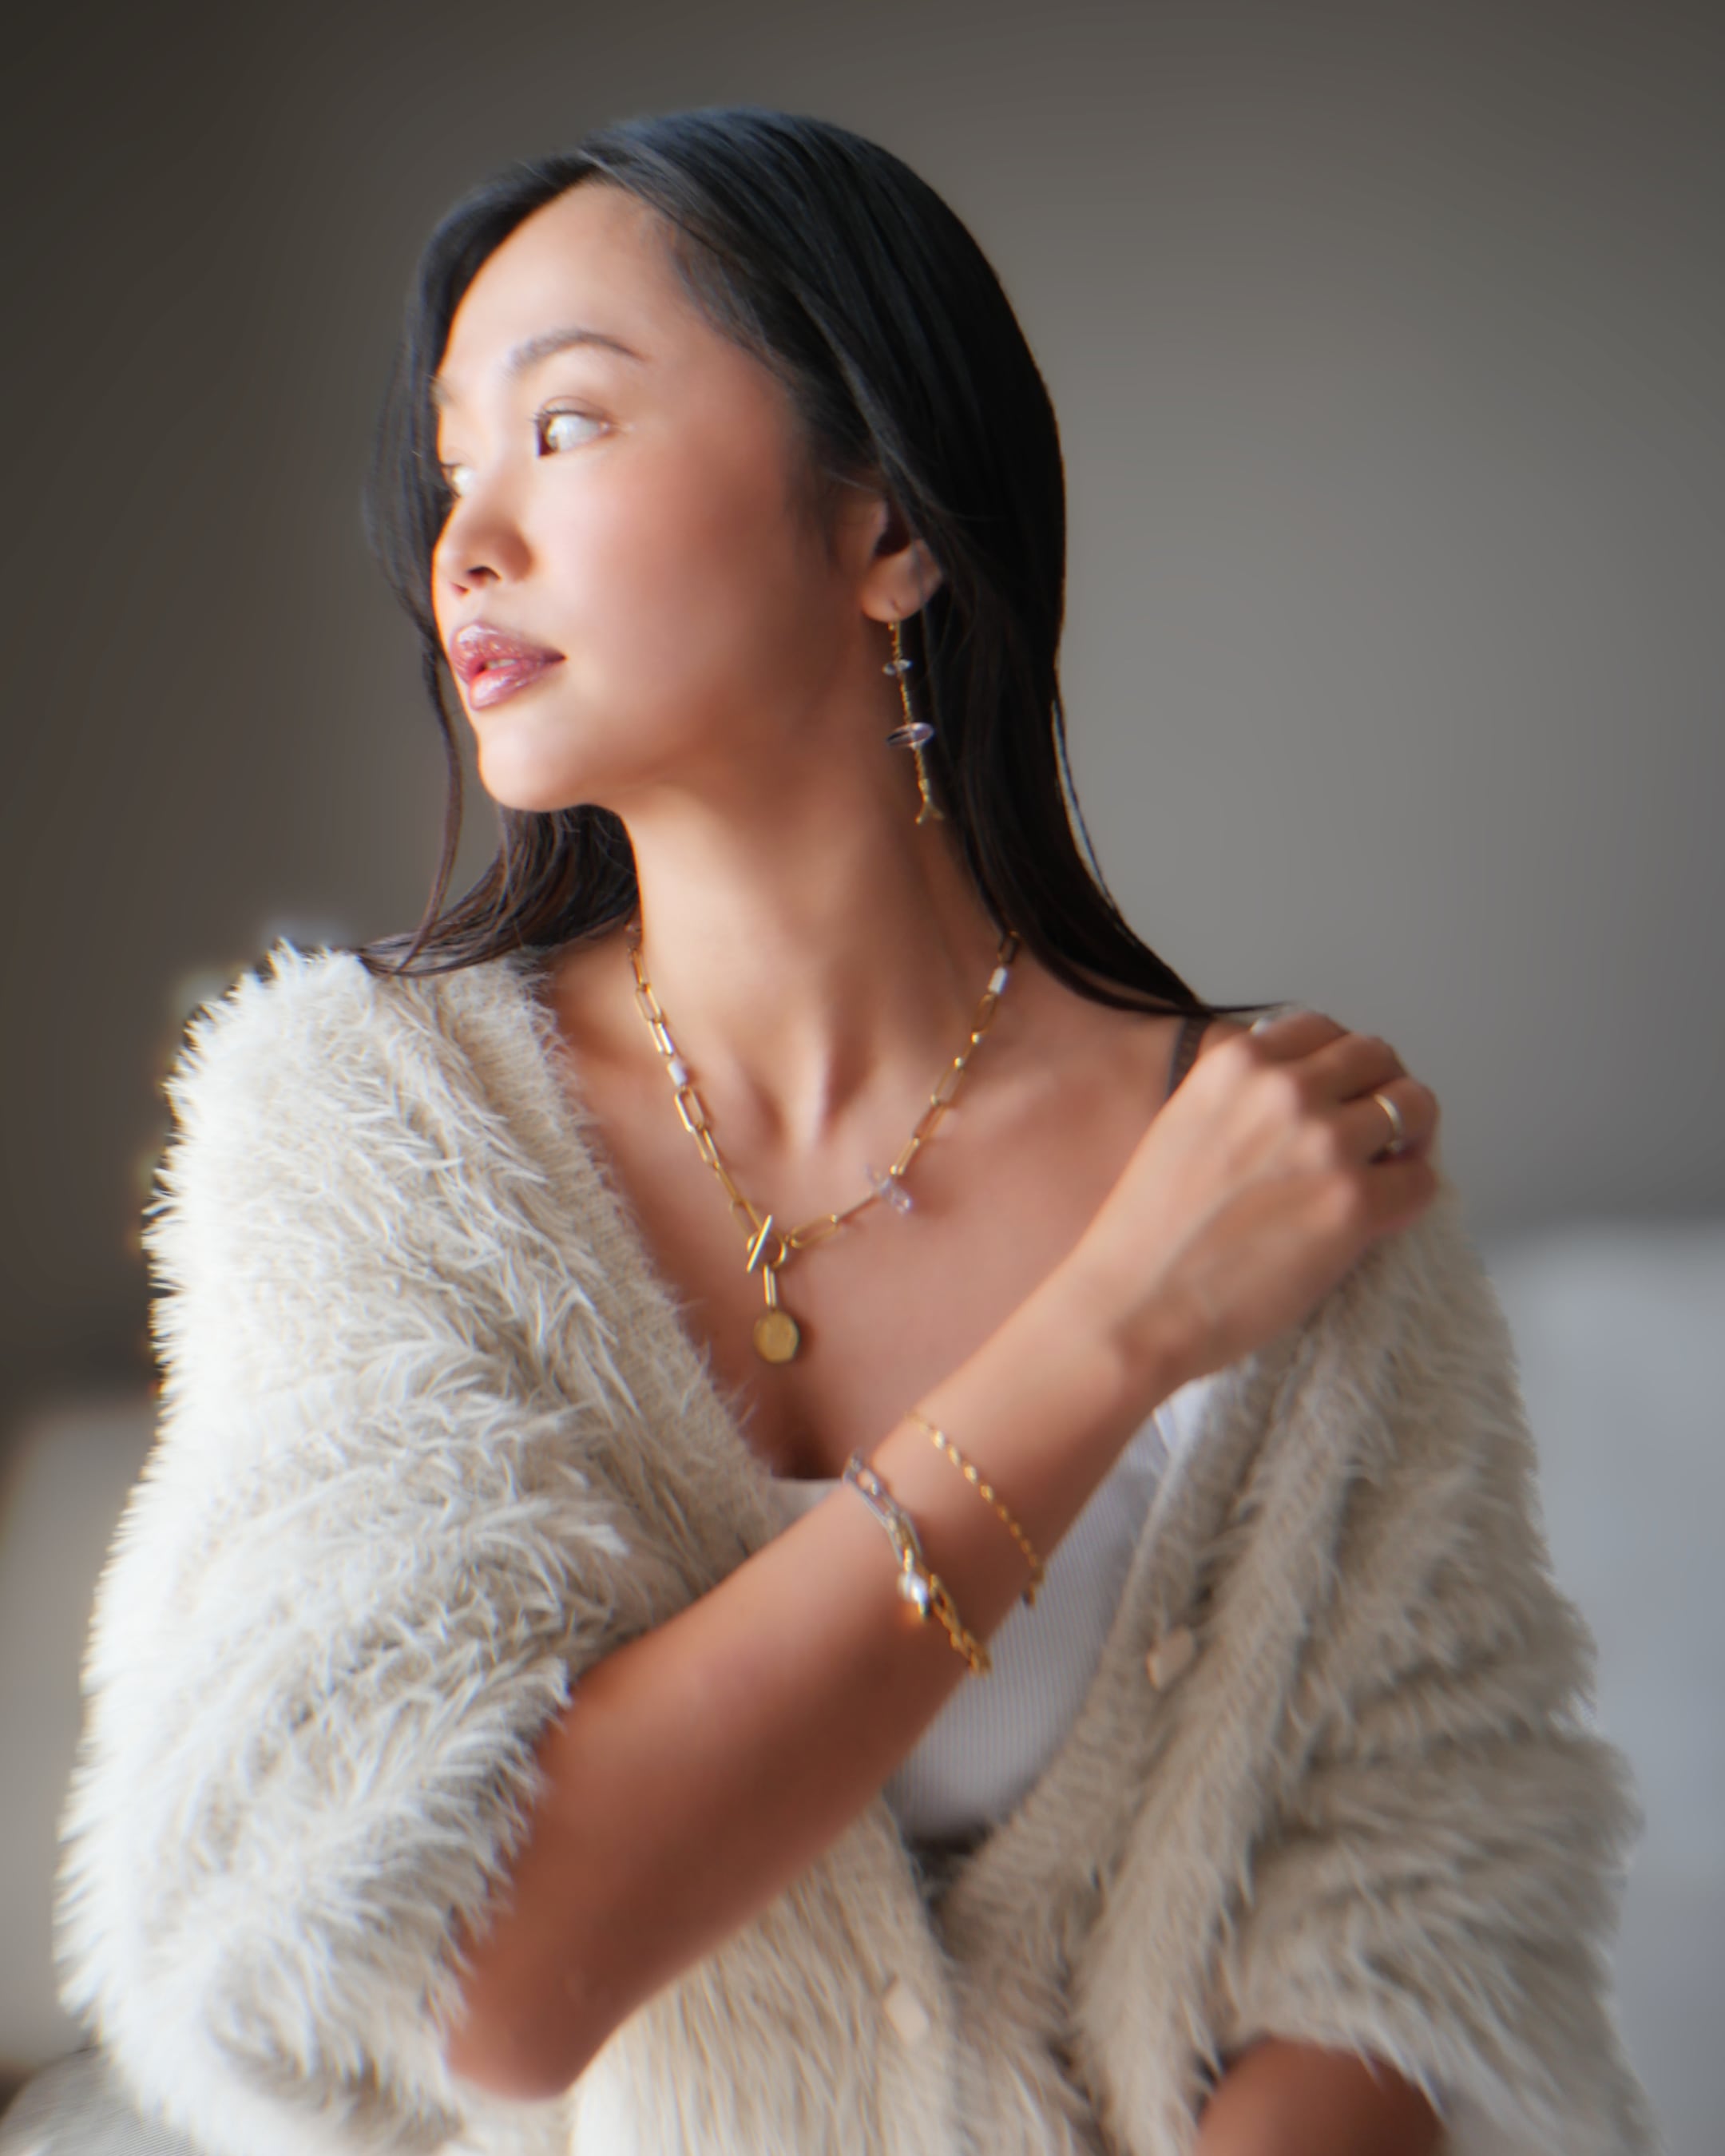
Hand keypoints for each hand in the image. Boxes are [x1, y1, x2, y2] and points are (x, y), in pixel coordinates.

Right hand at [1065, 1009, 1440, 1391]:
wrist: (1136, 1304)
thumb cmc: (1150, 1233)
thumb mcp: (1184, 1122)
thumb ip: (1241, 1094)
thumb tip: (1303, 1090)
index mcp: (1238, 1062)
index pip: (1323, 1029)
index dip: (1341, 1064)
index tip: (1343, 1093)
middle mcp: (1286, 1089)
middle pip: (1377, 1057)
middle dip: (1382, 1089)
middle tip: (1378, 1132)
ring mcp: (1325, 1143)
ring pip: (1415, 1106)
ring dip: (1410, 1135)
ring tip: (1390, 1169)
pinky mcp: (1354, 1203)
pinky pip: (1421, 1179)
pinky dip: (1412, 1193)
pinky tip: (1384, 1214)